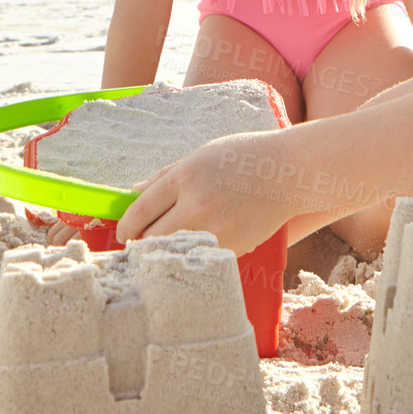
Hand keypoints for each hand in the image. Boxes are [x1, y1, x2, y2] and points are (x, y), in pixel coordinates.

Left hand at [114, 130, 298, 255]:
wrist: (288, 172)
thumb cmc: (243, 158)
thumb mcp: (200, 156)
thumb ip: (165, 176)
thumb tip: (133, 193)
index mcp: (184, 177)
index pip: (139, 210)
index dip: (125, 226)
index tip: (124, 233)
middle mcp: (196, 204)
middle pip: (151, 237)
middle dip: (142, 242)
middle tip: (143, 242)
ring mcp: (215, 227)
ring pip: (174, 252)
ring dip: (165, 252)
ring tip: (168, 246)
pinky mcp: (232, 246)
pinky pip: (199, 257)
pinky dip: (193, 255)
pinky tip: (196, 247)